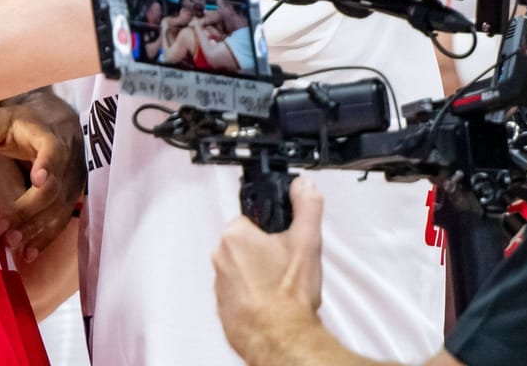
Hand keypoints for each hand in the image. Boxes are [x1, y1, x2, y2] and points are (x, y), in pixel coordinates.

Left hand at [0, 97, 82, 261]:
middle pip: (52, 191)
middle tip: (0, 228)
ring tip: (11, 245)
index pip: (53, 151)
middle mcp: (68, 164)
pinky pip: (60, 223)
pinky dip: (44, 239)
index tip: (37, 180)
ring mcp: (72, 185)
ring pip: (58, 211)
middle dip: (27, 211)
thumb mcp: (8, 117)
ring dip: (35, 231)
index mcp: (52, 138)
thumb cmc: (24, 125)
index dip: (47, 165)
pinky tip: (28, 254)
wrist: (57, 128)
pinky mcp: (69, 201)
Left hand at [213, 176, 326, 362]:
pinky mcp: (223, 307)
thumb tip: (304, 186)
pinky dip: (254, 297)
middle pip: (247, 246)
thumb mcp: (307, 242)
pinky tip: (272, 304)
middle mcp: (220, 258)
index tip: (283, 244)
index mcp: (235, 236)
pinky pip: (239, 294)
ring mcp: (220, 284)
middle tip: (286, 268)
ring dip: (259, 276)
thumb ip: (307, 207)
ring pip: (243, 271)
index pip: (251, 221)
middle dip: (266, 254)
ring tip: (281, 289)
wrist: (281, 339)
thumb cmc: (288, 296)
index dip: (272, 231)